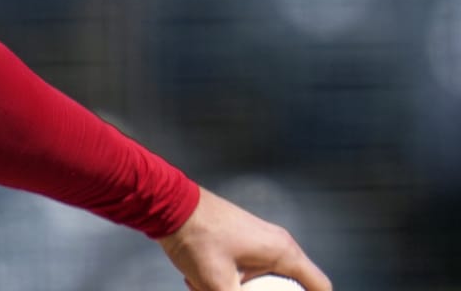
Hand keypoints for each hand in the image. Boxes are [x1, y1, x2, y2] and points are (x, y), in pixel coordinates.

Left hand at [157, 187, 331, 290]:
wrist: (166, 205)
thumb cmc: (195, 238)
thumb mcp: (217, 284)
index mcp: (282, 252)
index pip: (320, 285)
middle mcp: (276, 244)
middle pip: (287, 285)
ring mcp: (258, 240)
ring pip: (259, 280)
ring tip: (202, 288)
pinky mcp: (239, 240)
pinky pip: (241, 270)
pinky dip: (223, 281)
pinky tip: (192, 281)